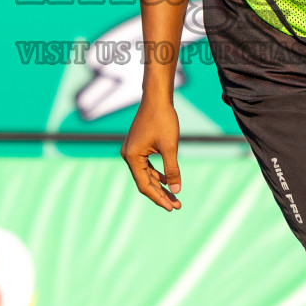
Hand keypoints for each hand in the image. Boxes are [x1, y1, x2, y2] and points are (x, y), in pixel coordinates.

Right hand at [121, 94, 181, 210]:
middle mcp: (128, 155)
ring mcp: (132, 150)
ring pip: (146, 174)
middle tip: (177, 205)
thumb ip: (172, 170)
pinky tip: (167, 181)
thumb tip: (177, 190)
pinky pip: (146, 166)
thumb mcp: (170, 147)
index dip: (158, 198)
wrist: (157, 98)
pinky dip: (157, 174)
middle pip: (145, 182)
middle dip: (161, 194)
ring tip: (175, 197)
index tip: (172, 207)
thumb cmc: (163, 120)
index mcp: (132, 157)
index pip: (144, 185)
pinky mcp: (137, 146)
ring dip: (160, 185)